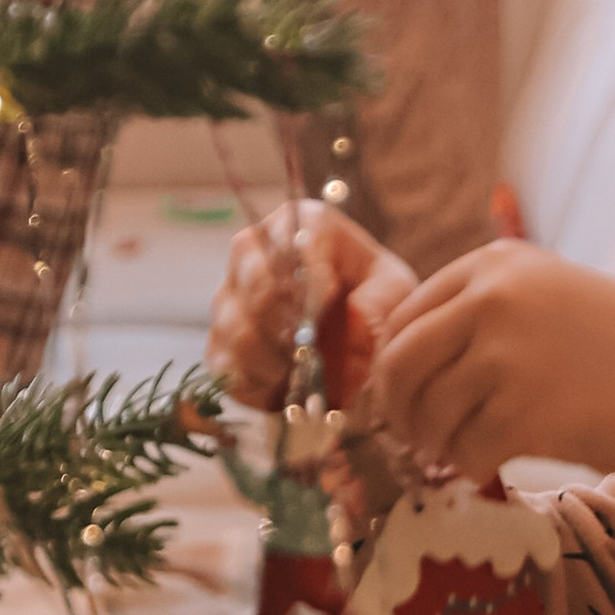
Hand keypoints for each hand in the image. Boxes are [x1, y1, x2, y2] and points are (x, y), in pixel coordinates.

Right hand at [208, 200, 415, 409]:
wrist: (359, 341)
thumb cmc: (376, 300)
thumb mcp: (394, 292)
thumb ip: (380, 302)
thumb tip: (351, 323)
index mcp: (298, 225)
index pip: (292, 237)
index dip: (311, 272)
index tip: (332, 300)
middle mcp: (252, 254)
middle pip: (255, 283)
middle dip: (292, 322)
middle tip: (321, 348)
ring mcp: (229, 301)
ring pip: (237, 329)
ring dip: (277, 359)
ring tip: (309, 374)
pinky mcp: (219, 346)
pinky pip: (225, 368)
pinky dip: (258, 384)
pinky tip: (287, 389)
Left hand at [366, 242, 614, 497]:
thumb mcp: (548, 295)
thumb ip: (480, 311)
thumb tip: (394, 363)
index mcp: (493, 264)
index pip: (403, 318)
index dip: (394, 368)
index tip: (407, 399)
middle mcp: (493, 298)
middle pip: (399, 366)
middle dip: (399, 412)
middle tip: (418, 439)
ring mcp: (507, 354)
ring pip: (428, 415)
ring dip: (438, 446)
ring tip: (468, 451)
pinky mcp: (524, 412)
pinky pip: (463, 452)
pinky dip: (472, 467)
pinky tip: (496, 463)